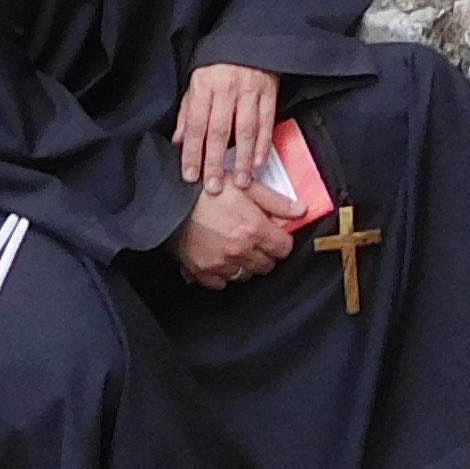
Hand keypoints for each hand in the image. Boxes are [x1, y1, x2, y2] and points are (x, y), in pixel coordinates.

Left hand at [175, 60, 280, 187]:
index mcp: (204, 86)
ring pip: (246, 129)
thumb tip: (178, 140)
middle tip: (214, 186)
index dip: (192, 152)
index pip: (195, 125)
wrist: (249, 37)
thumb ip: (187, 111)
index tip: (190, 175)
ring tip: (241, 180)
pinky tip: (259, 162)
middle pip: (219, 131)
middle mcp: (226, 89)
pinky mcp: (269, 92)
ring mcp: (249, 90)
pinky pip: (267, 121)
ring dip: (243, 158)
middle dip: (215, 161)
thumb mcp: (196, 82)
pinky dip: (264, 143)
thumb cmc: (218, 63)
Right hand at [175, 178, 294, 284]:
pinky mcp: (202, 271)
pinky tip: (221, 257)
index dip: (282, 240)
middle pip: (267, 265)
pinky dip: (224, 273)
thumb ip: (276, 202)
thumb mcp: (246, 186)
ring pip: (246, 275)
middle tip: (257, 239)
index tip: (276, 234)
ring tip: (238, 246)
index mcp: (254, 229)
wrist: (168, 201)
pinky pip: (222, 283)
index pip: (284, 248)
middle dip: (266, 253)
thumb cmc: (205, 190)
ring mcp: (220, 263)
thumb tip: (300, 211)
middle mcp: (239, 250)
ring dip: (246, 264)